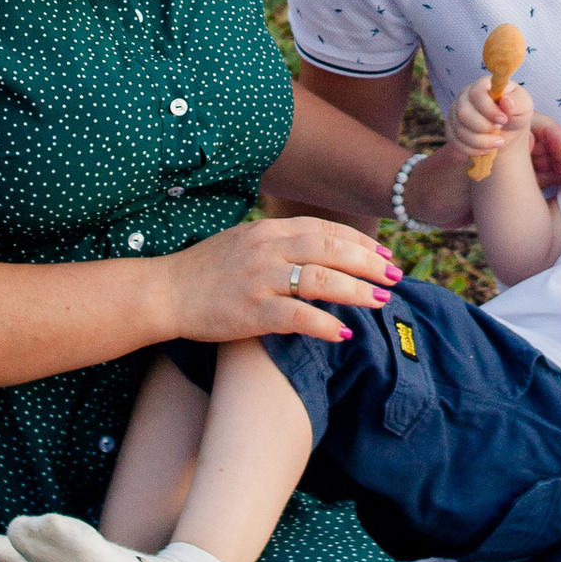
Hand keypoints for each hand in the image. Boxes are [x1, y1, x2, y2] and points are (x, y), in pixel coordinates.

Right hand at [167, 213, 400, 347]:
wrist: (165, 292)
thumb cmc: (205, 270)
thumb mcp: (244, 242)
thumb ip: (279, 243)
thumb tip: (319, 252)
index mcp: (269, 230)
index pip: (325, 230)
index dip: (359, 241)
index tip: (383, 254)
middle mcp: (268, 248)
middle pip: (331, 249)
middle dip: (369, 263)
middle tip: (395, 277)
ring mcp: (260, 278)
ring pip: (321, 279)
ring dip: (356, 291)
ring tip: (380, 301)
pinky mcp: (252, 310)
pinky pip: (298, 316)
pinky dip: (325, 323)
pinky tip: (344, 332)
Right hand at [447, 75, 532, 163]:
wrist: (507, 131)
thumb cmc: (515, 113)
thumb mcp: (524, 105)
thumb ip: (518, 102)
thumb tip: (506, 103)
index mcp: (482, 86)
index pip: (476, 94)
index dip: (489, 109)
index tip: (503, 119)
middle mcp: (465, 97)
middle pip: (463, 113)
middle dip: (484, 127)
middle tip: (500, 130)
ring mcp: (455, 113)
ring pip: (459, 130)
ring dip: (481, 141)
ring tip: (498, 142)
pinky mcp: (452, 130)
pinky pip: (456, 143)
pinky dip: (473, 149)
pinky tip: (487, 149)